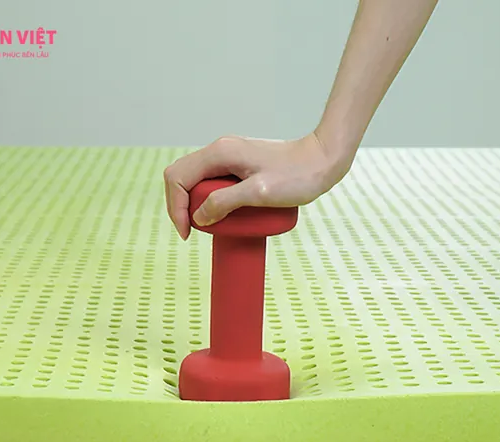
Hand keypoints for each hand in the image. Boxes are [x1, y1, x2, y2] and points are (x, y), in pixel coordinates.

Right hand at [163, 133, 347, 239]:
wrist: (322, 160)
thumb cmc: (296, 176)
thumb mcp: (259, 193)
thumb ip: (225, 202)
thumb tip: (199, 218)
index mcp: (219, 153)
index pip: (178, 178)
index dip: (176, 208)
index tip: (188, 233)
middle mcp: (219, 151)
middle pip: (181, 177)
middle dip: (180, 207)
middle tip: (194, 232)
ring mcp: (228, 157)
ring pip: (194, 180)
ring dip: (193, 204)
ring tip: (206, 226)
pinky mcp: (237, 165)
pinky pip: (210, 183)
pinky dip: (206, 200)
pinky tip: (218, 215)